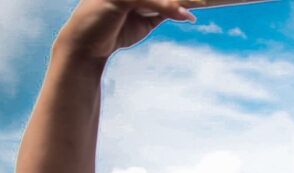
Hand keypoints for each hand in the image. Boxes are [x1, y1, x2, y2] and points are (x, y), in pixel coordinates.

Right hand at [55, 0, 194, 61]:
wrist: (87, 48)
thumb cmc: (113, 32)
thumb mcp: (144, 20)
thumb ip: (161, 11)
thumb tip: (186, 10)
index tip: (204, 0)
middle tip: (206, 0)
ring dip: (179, 0)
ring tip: (202, 4)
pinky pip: (147, 0)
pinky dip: (167, 8)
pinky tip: (185, 16)